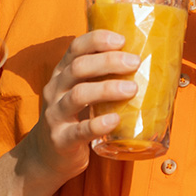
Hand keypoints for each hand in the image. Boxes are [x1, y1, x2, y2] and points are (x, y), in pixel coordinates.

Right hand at [22, 30, 139, 182]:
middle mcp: (56, 89)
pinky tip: (115, 119)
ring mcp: (55, 115)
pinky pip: (79, 131)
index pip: (76, 48)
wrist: (48, 156)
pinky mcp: (60, 140)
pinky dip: (98, 124)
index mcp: (63, 73)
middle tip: (135, 62)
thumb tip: (148, 60)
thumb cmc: (76, 116)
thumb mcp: (83, 89)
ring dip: (107, 89)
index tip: (122, 39)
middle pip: (78, 67)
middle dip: (108, 61)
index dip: (97, 40)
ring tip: (132, 88)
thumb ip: (103, 75)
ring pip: (78, 95)